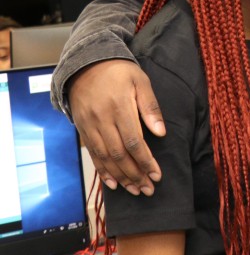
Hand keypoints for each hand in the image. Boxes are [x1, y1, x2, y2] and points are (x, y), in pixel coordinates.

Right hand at [68, 60, 163, 194]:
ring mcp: (90, 126)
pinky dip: (103, 170)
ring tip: (135, 190)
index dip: (146, 162)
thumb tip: (161, 132)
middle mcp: (102, 120)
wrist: (85, 64)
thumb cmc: (119, 72)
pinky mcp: (82, 129)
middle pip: (120, 155)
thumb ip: (150, 107)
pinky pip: (93, 154)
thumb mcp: (141, 82)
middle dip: (135, 175)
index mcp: (120, 108)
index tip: (157, 175)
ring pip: (106, 158)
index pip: (134, 142)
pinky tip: (114, 183)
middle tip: (149, 189)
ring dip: (121, 177)